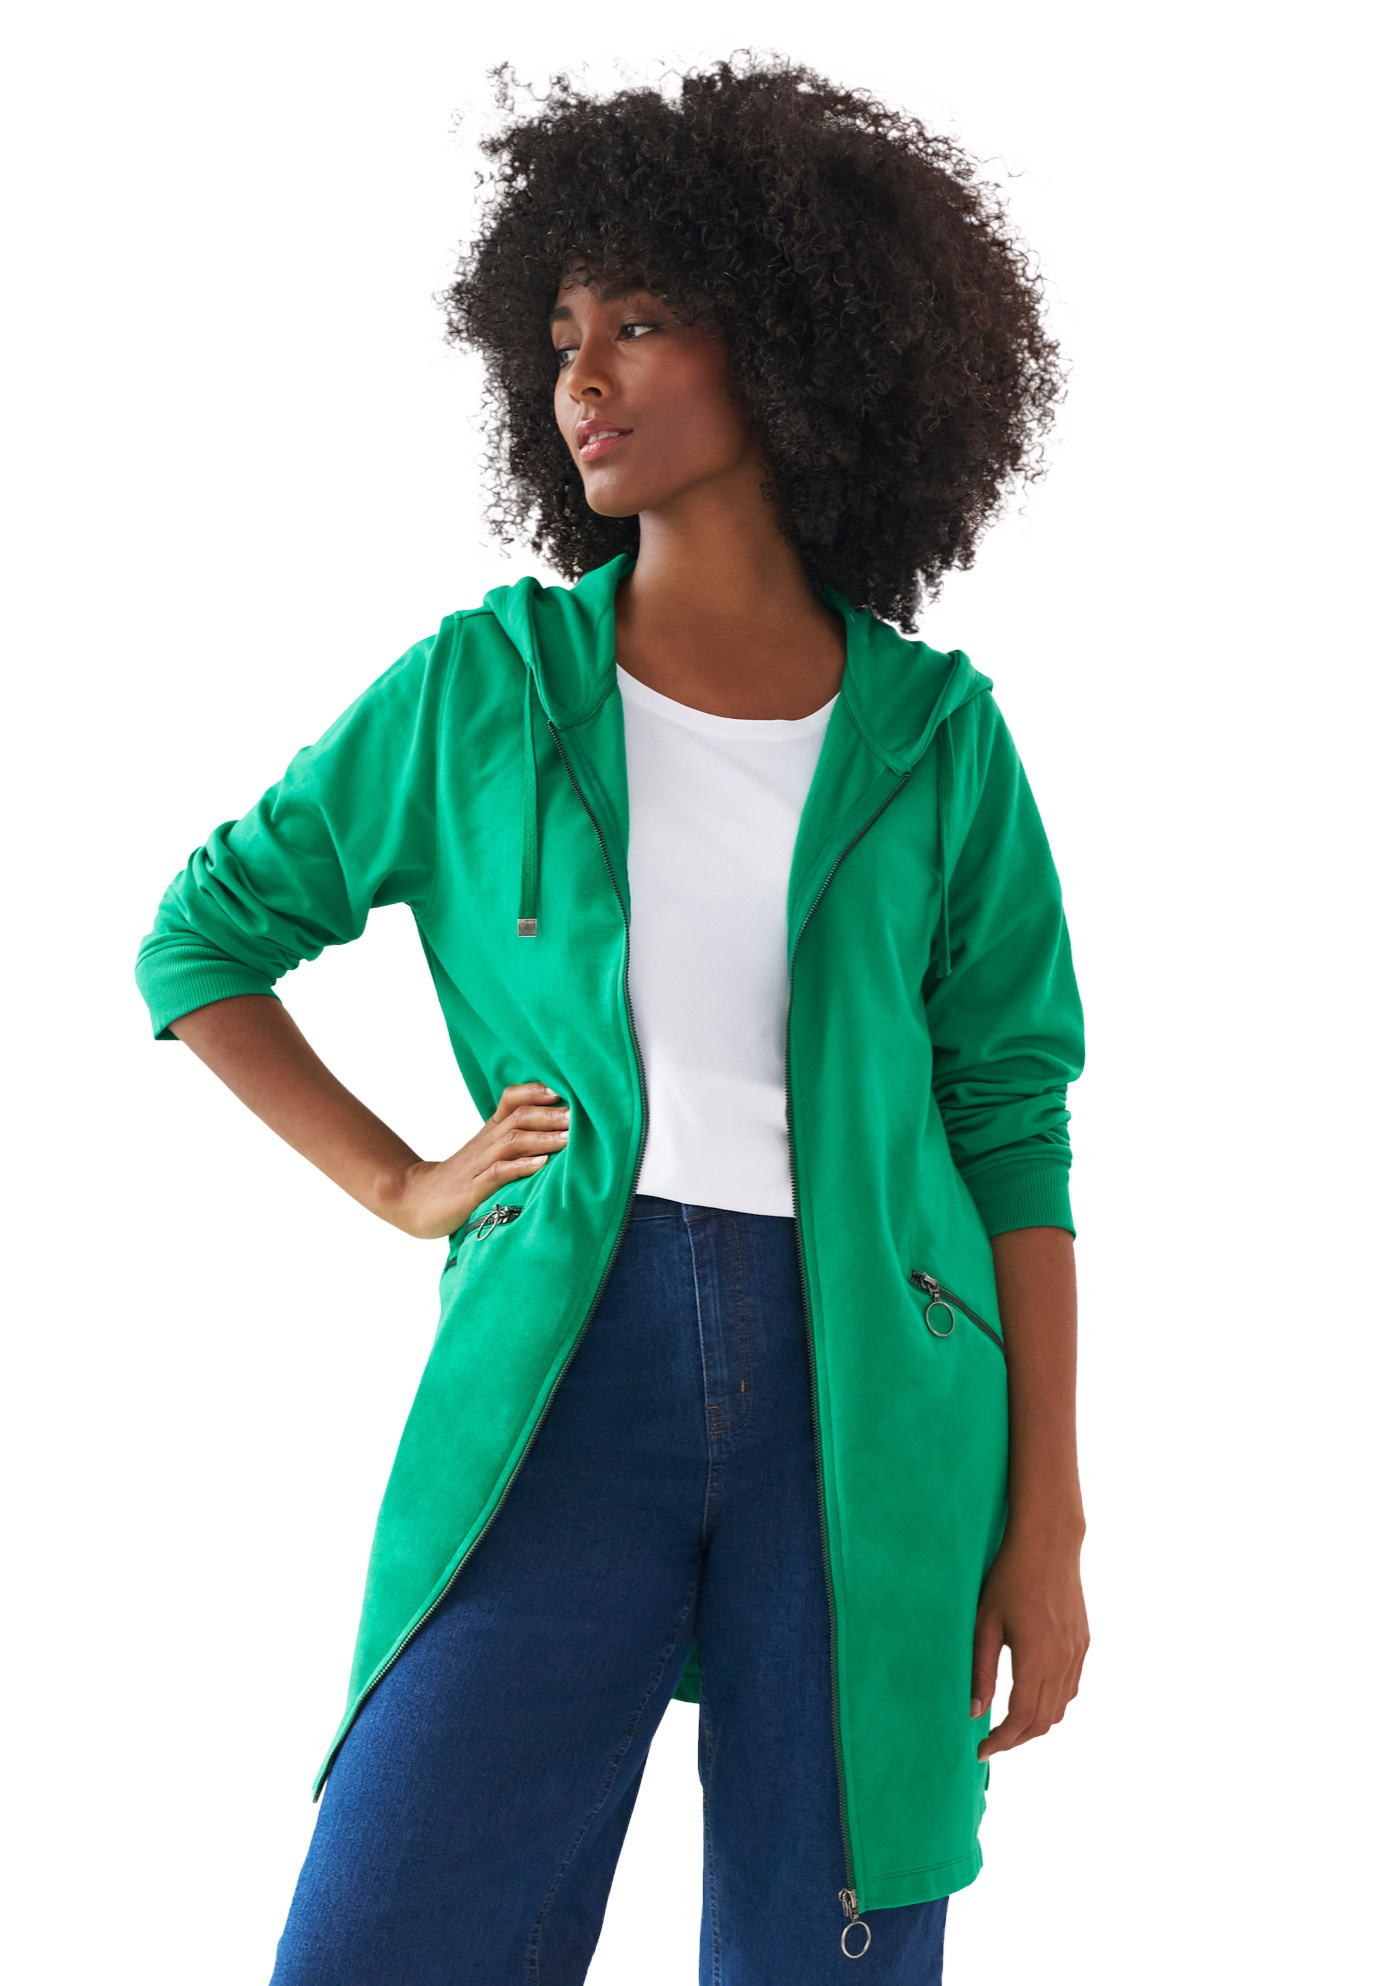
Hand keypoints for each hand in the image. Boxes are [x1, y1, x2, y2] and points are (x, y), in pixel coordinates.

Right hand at [383, 1081, 569, 1240]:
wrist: (416, 1200)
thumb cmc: (461, 1179)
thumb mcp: (487, 1155)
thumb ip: (516, 1142)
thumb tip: (558, 1133)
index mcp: (490, 1131)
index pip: (512, 1099)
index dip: (537, 1090)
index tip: (567, 1088)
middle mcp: (486, 1142)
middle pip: (520, 1117)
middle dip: (552, 1113)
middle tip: (583, 1114)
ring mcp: (479, 1164)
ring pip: (513, 1141)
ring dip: (543, 1137)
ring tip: (570, 1137)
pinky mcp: (473, 1189)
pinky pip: (498, 1172)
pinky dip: (521, 1167)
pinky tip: (542, 1164)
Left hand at [970, 1525, 1088, 1760]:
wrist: (1049, 1544)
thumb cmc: (1009, 1578)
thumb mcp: (985, 1622)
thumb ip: (981, 1670)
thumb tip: (974, 1711)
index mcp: (1036, 1658)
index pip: (1021, 1719)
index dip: (1001, 1741)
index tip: (981, 1749)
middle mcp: (1063, 1661)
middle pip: (1043, 1721)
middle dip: (1017, 1739)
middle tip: (992, 1743)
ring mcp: (1077, 1653)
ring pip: (1061, 1708)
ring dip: (1036, 1724)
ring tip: (1009, 1725)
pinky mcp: (1083, 1644)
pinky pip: (1071, 1688)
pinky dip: (1053, 1703)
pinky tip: (1032, 1697)